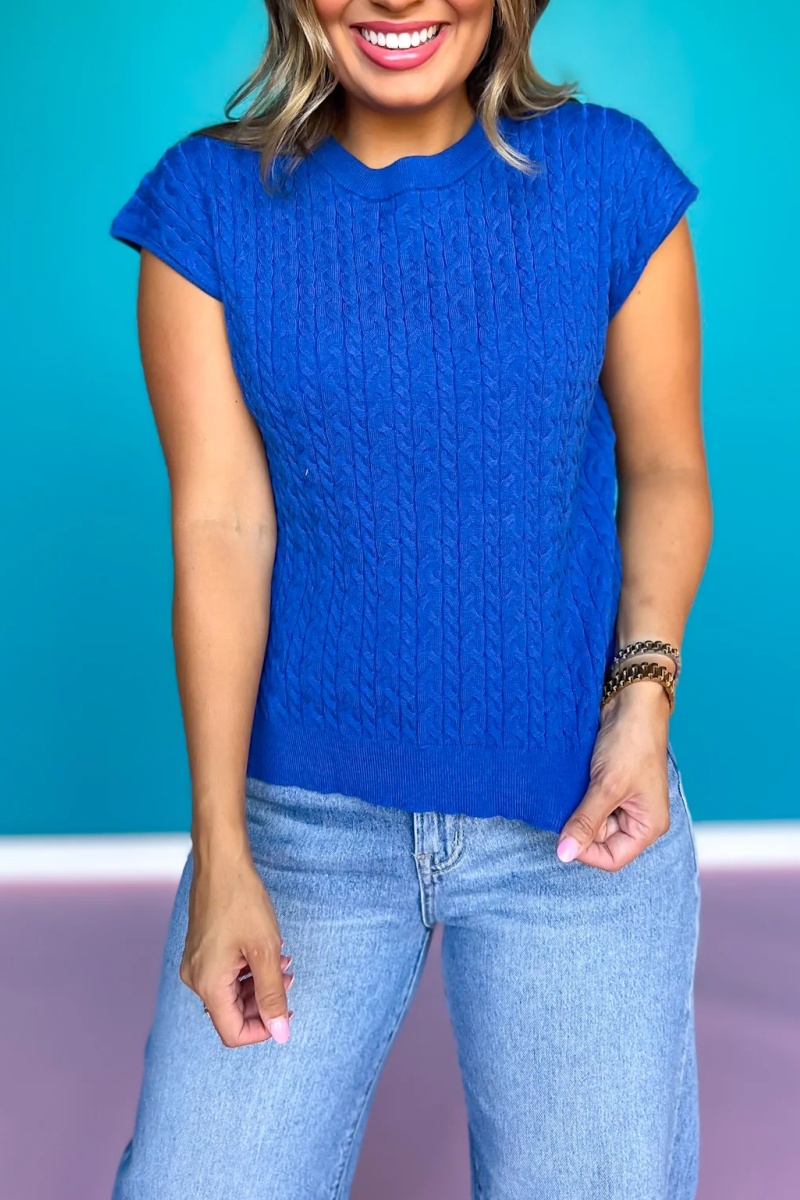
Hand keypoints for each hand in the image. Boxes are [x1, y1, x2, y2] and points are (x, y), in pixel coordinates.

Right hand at [179, 850, 293, 1046]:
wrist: (221, 862)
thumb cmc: (242, 902)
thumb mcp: (265, 951)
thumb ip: (273, 995)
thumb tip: (281, 1033)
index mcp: (207, 984)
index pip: (233, 1033)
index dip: (263, 1030)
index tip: (286, 1011)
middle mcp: (196, 978)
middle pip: (232, 1013)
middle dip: (264, 1002)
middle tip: (289, 977)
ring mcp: (197, 963)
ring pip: (231, 993)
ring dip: (259, 985)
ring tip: (283, 962)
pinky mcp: (201, 950)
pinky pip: (225, 975)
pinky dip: (248, 971)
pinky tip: (268, 953)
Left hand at [556, 681, 671, 871]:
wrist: (630, 703)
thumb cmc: (631, 743)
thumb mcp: (606, 787)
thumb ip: (586, 822)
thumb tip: (564, 854)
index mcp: (648, 826)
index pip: (612, 859)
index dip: (586, 851)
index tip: (564, 835)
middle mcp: (637, 818)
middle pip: (599, 842)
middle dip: (580, 826)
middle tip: (568, 804)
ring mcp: (622, 802)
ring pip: (590, 822)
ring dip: (576, 810)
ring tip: (570, 791)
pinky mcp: (608, 786)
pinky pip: (587, 803)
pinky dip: (575, 798)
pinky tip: (569, 786)